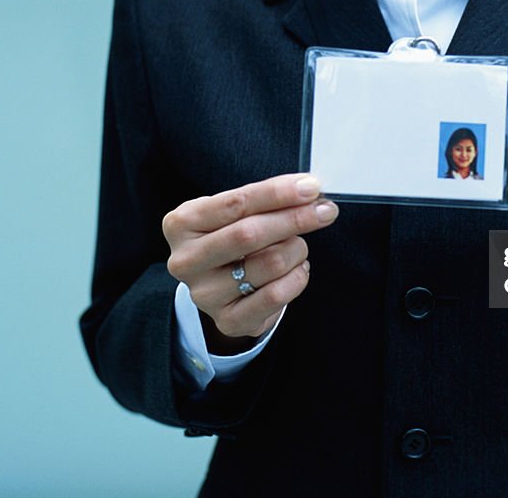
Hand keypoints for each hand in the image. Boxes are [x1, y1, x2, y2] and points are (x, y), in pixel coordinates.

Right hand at [163, 173, 337, 352]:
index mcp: (182, 223)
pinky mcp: (227, 320)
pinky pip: (277, 295)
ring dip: (296, 250)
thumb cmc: (232, 238)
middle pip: (250, 234)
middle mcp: (186, 260)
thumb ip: (266, 200)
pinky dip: (298, 277)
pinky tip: (296, 269)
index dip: (278, 193)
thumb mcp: (237, 213)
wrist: (220, 286)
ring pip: (269, 263)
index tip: (311, 187)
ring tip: (297, 247)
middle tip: (325, 211)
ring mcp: (204, 294)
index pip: (237, 202)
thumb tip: (308, 191)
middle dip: (295, 218)